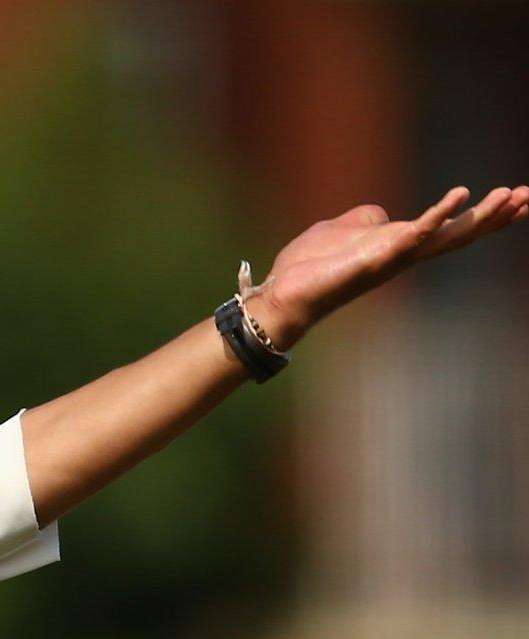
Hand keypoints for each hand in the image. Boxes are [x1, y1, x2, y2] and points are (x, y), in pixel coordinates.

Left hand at [251, 184, 528, 347]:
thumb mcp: (344, 231)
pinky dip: (436, 215)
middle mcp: (404, 254)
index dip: (482, 215)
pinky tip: (460, 195)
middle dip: (495, 216)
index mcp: (400, 245)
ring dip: (479, 216)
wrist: (283, 293)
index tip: (518, 198)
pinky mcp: (376, 258)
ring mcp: (393, 258)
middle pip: (460, 234)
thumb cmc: (310, 267)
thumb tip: (380, 215)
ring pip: (447, 236)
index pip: (450, 228)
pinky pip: (413, 235)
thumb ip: (366, 222)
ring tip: (511, 196)